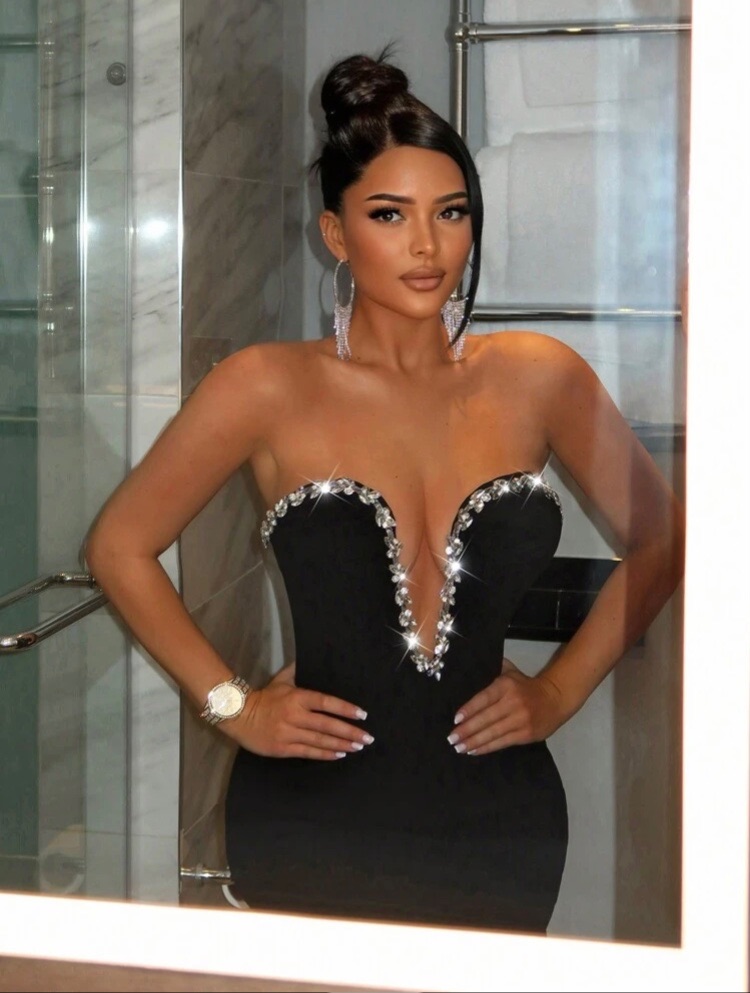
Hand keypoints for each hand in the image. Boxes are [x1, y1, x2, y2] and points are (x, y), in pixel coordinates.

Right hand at [225, 663, 374, 759]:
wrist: (238, 715)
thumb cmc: (264, 696)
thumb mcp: (281, 680)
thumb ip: (297, 670)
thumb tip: (308, 656)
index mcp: (297, 698)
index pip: (326, 702)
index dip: (345, 709)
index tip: (362, 714)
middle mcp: (295, 716)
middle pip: (327, 725)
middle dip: (350, 732)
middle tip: (367, 738)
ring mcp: (289, 733)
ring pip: (320, 740)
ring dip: (341, 744)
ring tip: (358, 747)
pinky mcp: (283, 748)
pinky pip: (308, 752)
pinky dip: (325, 754)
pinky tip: (339, 755)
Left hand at [448, 659, 563, 755]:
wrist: (555, 698)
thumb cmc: (525, 685)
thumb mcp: (510, 672)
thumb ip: (492, 670)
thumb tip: (469, 669)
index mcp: (506, 686)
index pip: (484, 698)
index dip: (469, 709)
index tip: (456, 719)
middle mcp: (513, 703)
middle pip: (486, 719)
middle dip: (467, 730)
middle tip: (451, 738)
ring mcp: (521, 720)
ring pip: (493, 733)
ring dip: (474, 742)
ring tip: (459, 747)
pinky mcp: (526, 734)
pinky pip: (503, 742)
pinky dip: (487, 747)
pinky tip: (474, 751)